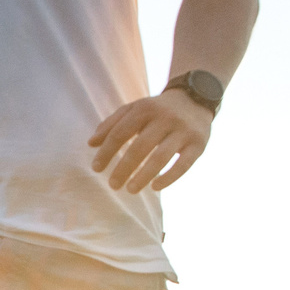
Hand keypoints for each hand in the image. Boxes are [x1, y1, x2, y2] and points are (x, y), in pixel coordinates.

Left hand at [88, 90, 213, 192]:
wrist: (196, 99)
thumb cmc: (157, 110)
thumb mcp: (135, 109)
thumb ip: (112, 124)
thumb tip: (91, 144)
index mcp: (145, 109)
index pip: (121, 132)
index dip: (107, 151)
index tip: (96, 168)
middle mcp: (165, 118)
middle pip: (140, 146)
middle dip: (124, 168)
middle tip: (112, 185)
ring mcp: (183, 131)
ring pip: (161, 157)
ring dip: (143, 176)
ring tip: (130, 190)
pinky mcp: (198, 144)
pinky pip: (184, 164)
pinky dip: (169, 178)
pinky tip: (155, 188)